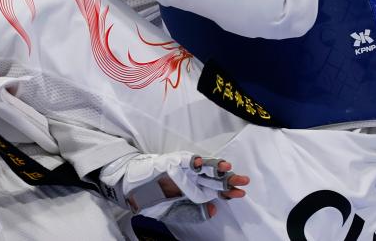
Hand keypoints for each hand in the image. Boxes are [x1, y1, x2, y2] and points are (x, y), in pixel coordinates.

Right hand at [99, 151, 247, 219]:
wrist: (132, 190)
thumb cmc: (153, 201)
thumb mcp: (176, 213)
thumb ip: (194, 213)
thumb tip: (213, 210)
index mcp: (194, 189)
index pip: (215, 188)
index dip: (227, 190)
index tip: (241, 193)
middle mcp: (191, 177)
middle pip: (213, 176)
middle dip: (228, 178)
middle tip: (244, 180)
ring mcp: (182, 168)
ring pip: (202, 166)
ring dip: (214, 166)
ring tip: (227, 167)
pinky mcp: (170, 162)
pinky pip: (182, 160)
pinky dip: (191, 160)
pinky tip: (200, 162)